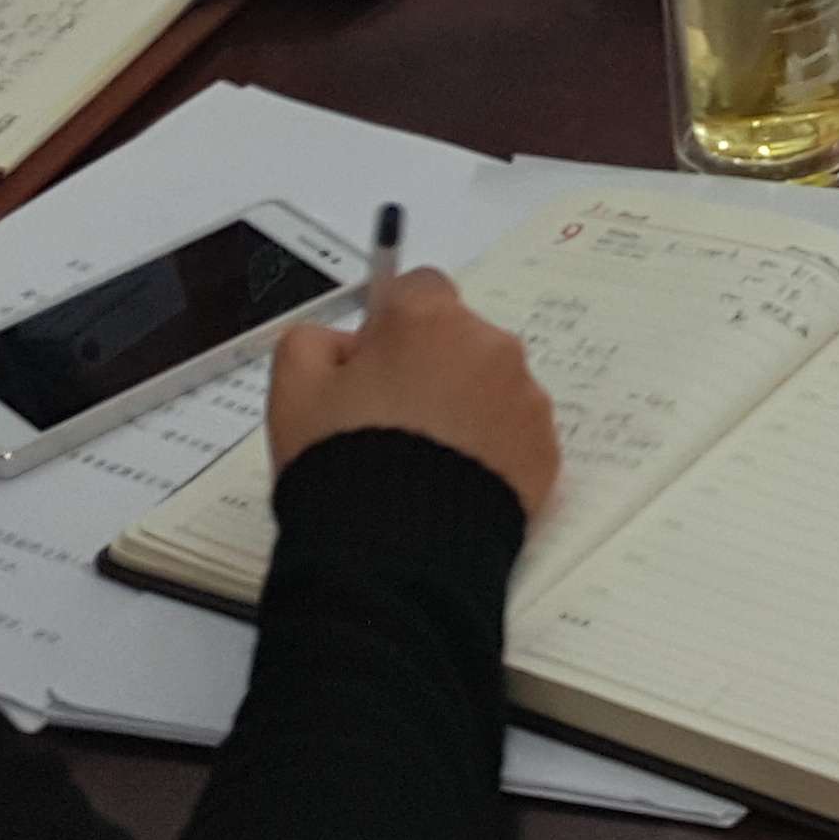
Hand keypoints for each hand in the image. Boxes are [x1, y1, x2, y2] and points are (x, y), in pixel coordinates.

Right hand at [270, 269, 563, 522]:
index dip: (391, 325)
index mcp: (426, 318)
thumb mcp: (292, 391)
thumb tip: (340, 341)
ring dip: (464, 407)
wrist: (394, 551)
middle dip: (431, 366)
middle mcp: (487, 345)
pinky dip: (491, 449)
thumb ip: (312, 341)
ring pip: (491, 385)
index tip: (374, 363)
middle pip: (459, 338)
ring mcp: (524, 397)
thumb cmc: (342, 464)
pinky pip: (515, 433)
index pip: (418, 288)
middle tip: (392, 422)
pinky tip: (453, 483)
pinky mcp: (545, 448)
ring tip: (422, 461)